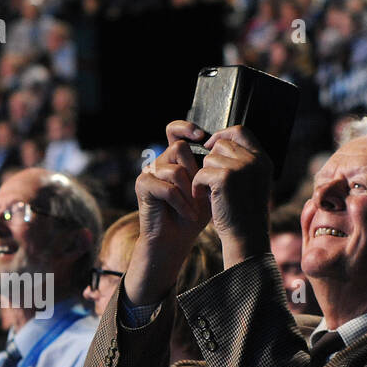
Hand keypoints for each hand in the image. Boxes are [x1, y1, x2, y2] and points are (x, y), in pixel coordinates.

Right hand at [124, 122, 209, 306]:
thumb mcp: (208, 188)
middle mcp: (159, 161)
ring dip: (190, 192)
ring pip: (175, 169)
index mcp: (174, 158)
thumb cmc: (193, 214)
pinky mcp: (143, 185)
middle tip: (201, 192)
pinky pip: (167, 187)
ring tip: (195, 208)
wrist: (175, 239)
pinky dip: (181, 203)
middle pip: (179, 148)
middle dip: (195, 171)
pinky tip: (187, 214)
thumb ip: (211, 168)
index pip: (175, 130)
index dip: (186, 127)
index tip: (202, 137)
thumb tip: (223, 147)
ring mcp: (149, 172)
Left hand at [190, 125, 272, 263]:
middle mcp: (255, 160)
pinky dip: (197, 187)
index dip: (222, 134)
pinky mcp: (225, 178)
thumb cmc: (243, 214)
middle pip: (221, 145)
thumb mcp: (249, 183)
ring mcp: (241, 167)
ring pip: (208, 159)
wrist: (246, 238)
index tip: (210, 145)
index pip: (240, 131)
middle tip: (211, 183)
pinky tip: (203, 200)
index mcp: (263, 160)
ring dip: (204, 176)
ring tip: (210, 194)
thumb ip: (241, 163)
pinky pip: (201, 173)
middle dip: (211, 162)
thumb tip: (216, 144)